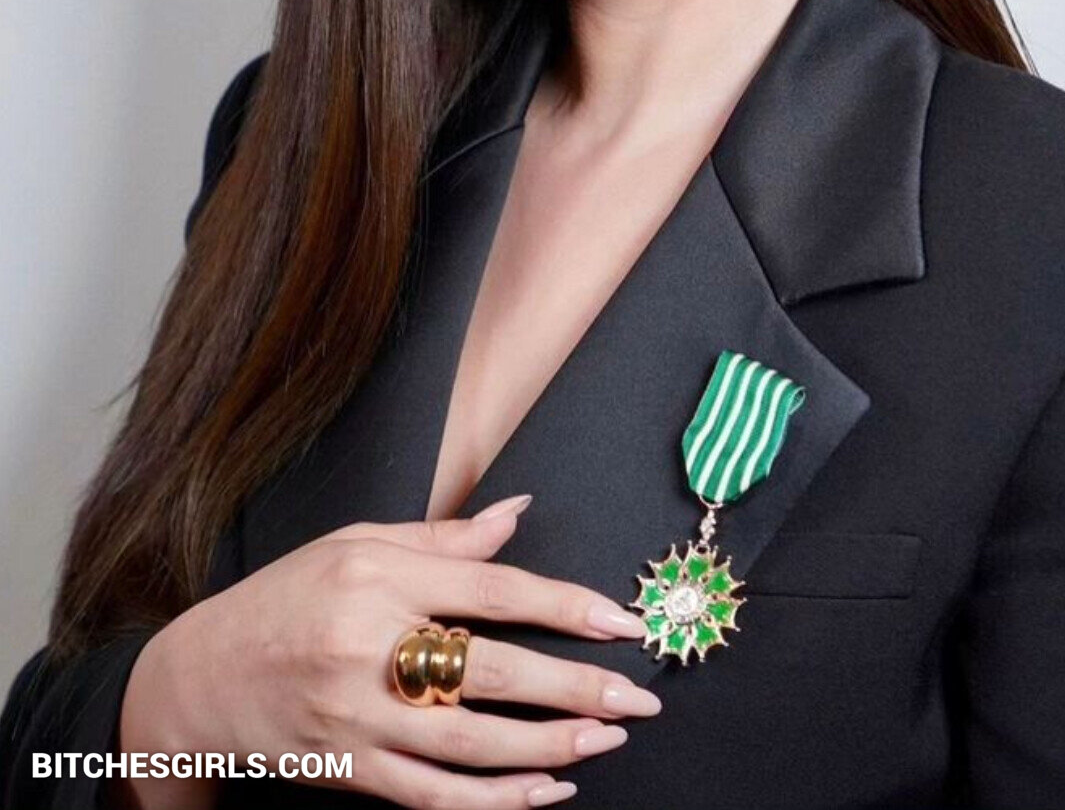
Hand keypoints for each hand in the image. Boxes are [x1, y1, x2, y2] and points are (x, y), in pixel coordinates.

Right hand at [120, 496, 661, 807]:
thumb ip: (443, 537)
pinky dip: (496, 801)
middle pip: (492, 672)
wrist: (198, 680)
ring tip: (605, 739)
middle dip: (575, 687)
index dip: (562, 605)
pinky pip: (434, 795)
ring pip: (472, 745)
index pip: (490, 589)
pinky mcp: (350, 768)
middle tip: (637, 696)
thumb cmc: (283, 598)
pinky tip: (545, 791)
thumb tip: (518, 512)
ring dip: (549, 747)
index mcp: (377, 576)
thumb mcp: (355, 543)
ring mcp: (359, 716)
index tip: (619, 620)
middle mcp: (370, 646)